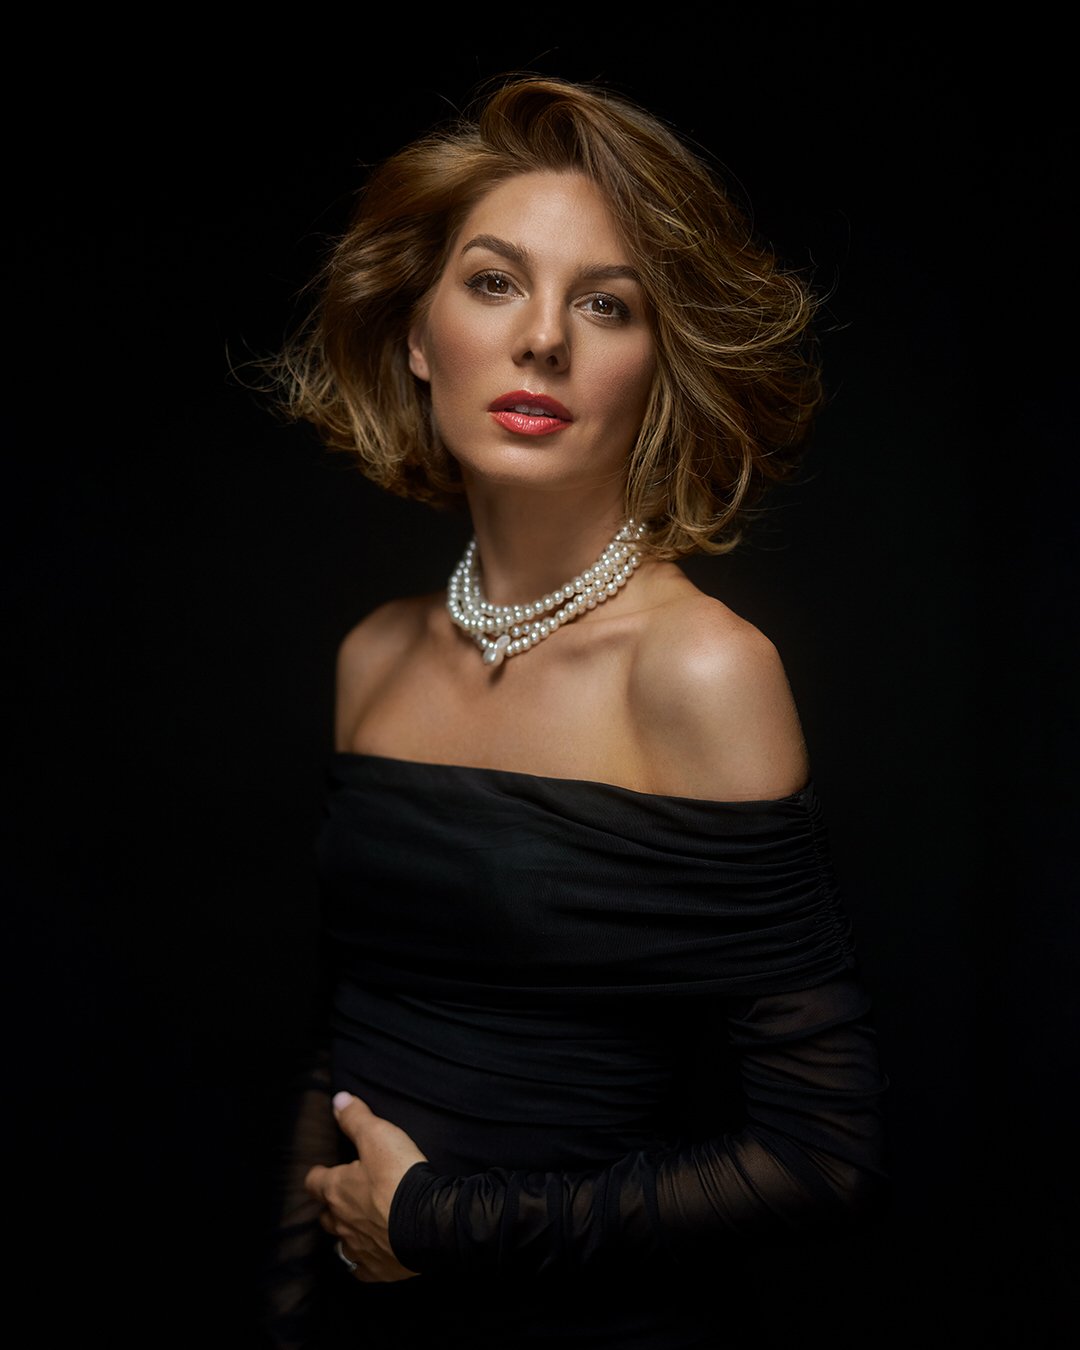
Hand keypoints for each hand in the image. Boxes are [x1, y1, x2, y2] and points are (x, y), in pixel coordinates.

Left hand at [304, 1092, 426, 1282]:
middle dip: (331, 1206)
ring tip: (357, 1225)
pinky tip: (372, 1254)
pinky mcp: (377, 1269)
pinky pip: (361, 1268)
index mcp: (338, 1189)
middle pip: (326, 1216)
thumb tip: (338, 1100)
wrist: (429, 1222)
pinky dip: (363, 1261)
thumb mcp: (379, 1135)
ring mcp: (358, 1248)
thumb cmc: (400, 1176)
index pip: (314, 1182)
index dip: (319, 1174)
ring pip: (341, 1243)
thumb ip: (356, 1118)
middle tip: (344, 1196)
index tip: (324, 1171)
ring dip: (346, 1233)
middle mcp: (342, 1222)